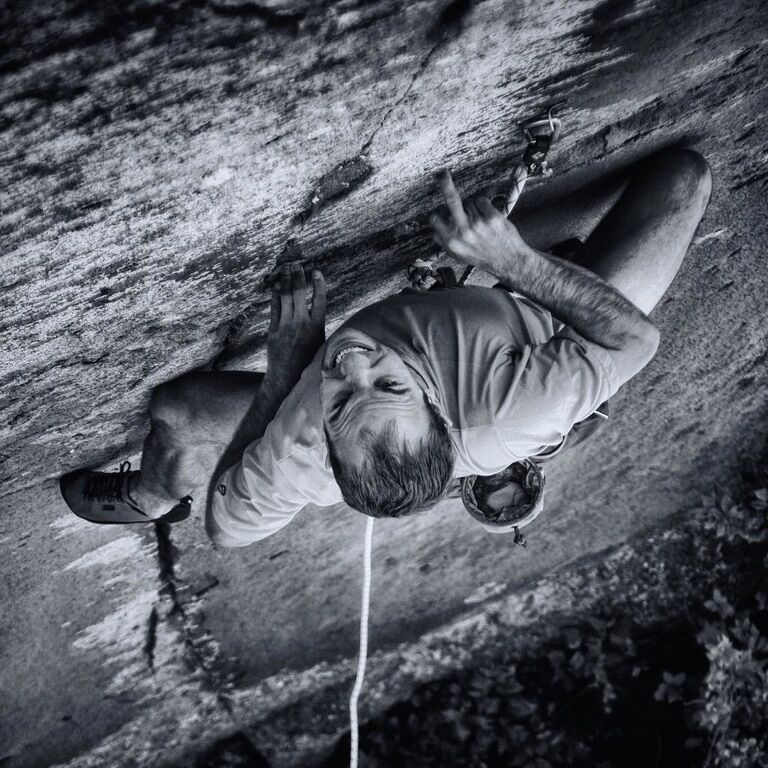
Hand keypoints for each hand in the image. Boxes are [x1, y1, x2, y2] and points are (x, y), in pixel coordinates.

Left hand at [266, 262, 326, 391]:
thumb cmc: (308, 363)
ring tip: (286, 268)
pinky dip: (275, 295)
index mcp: (317, 327)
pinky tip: (275, 285)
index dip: (318, 283)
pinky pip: (274, 307)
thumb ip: (319, 327)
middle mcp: (301, 323)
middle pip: (299, 293)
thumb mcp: (321, 345)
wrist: (287, 378)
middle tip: (297, 264)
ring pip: (285, 297)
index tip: (316, 271)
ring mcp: (286, 325)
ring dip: (286, 280)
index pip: (319, 299)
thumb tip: (320, 311)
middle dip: (298, 276)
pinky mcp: (273, 329)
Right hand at [430, 169, 531, 276]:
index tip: (437, 212)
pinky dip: (484, 205)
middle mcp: (463, 231)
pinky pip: (481, 200)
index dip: (437, 216)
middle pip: (451, 201)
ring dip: (473, 208)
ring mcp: (478, 223)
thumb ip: (445, 243)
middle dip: (445, 185)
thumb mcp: (459, 256)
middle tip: (442, 173)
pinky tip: (488, 217)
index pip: (435, 220)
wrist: (509, 262)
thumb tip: (433, 231)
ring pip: (469, 202)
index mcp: (452, 241)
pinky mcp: (492, 217)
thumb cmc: (482, 258)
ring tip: (480, 223)